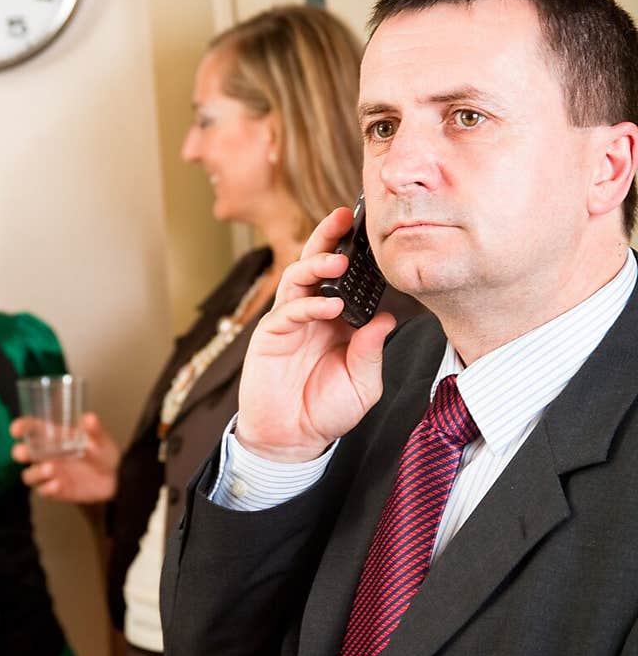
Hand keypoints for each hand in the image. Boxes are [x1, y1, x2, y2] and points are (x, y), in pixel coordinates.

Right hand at [11, 413, 119, 501]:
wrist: (115, 479)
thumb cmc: (104, 453)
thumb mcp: (101, 439)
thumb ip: (95, 430)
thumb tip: (90, 419)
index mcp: (54, 437)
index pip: (32, 429)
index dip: (21, 427)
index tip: (16, 429)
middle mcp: (47, 455)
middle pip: (23, 453)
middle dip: (19, 452)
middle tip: (23, 453)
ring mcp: (50, 474)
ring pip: (30, 475)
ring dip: (36, 472)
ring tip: (51, 469)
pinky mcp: (56, 490)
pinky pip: (44, 491)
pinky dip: (48, 488)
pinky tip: (58, 484)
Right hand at [235, 206, 396, 462]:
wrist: (293, 438)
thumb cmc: (327, 410)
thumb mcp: (363, 384)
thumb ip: (372, 351)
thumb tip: (386, 317)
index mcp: (339, 319)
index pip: (348, 278)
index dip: (358, 254)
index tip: (373, 230)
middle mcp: (314, 312)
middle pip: (317, 263)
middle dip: (329, 237)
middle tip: (345, 217)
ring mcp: (290, 321)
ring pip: (298, 277)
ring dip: (316, 264)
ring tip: (337, 262)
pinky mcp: (270, 335)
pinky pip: (288, 310)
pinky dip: (309, 305)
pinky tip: (329, 307)